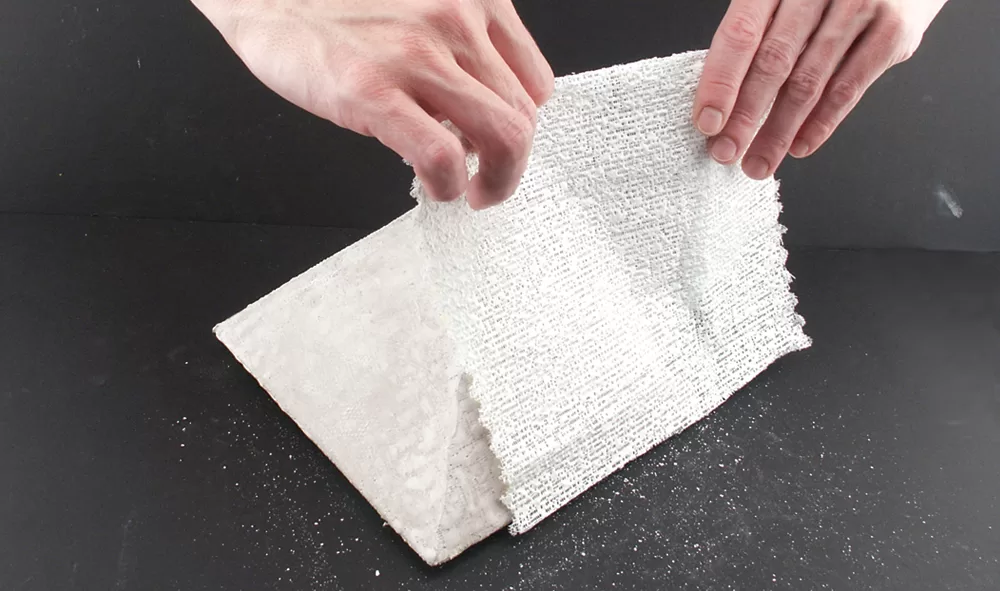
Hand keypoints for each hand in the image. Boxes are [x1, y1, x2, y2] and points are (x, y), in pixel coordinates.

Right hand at [191, 0, 553, 208]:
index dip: (521, 126)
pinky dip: (449, 186)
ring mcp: (419, 56)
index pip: (536, 84)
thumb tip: (479, 110)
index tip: (499, 145)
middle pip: (524, 118)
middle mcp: (457, 21)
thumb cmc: (335, 3)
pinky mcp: (376, 91)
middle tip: (489, 182)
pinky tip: (435, 188)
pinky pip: (444, 157)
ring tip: (469, 192)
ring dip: (494, 182)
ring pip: (502, 139)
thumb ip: (459, 47)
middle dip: (512, 164)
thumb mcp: (421, 8)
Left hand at [693, 0, 947, 178]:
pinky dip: (821, 123)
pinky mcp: (894, 29)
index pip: (741, 34)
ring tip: (758, 163)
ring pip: (809, 81)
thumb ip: (760, 30)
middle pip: (773, 61)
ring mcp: (860, 5)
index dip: (721, 82)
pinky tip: (798, 146)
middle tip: (726, 152)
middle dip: (745, 116)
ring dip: (779, 131)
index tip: (707, 123)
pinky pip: (849, 87)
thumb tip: (724, 96)